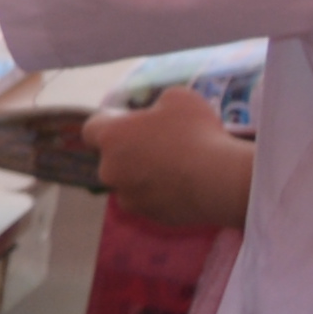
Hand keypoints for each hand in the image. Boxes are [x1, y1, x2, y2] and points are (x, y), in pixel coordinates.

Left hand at [89, 87, 257, 232]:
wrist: (221, 180)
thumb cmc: (197, 133)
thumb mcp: (178, 98)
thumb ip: (158, 104)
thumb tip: (157, 113)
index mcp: (111, 137)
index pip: (92, 129)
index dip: (111, 123)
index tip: (130, 122)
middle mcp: (109, 169)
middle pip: (113, 158)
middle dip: (132, 151)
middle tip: (164, 145)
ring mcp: (127, 196)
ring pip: (130, 182)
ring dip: (146, 175)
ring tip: (180, 168)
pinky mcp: (148, 215)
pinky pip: (150, 201)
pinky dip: (162, 194)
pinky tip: (187, 186)